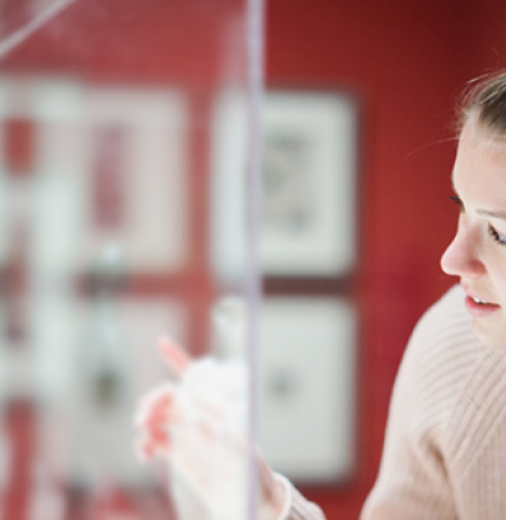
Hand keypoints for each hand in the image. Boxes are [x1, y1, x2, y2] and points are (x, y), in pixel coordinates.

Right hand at [135, 337, 285, 519]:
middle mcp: (199, 414)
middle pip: (170, 395)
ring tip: (143, 431)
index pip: (195, 377)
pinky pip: (155, 440)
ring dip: (147, 418)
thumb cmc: (251, 470)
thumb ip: (222, 431)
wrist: (246, 500)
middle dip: (154, 399)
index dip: (178, 358)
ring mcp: (187, 432)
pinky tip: (144, 453)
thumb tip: (201, 417)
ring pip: (159, 415)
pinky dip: (145, 443)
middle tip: (144, 415)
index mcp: (214, 406)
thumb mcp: (241, 449)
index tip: (161, 343)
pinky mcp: (178, 452)